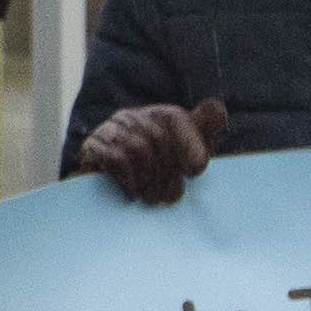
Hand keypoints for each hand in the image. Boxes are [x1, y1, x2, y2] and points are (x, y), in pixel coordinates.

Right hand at [78, 99, 230, 206]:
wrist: (109, 191)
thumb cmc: (157, 173)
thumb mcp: (186, 152)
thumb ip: (203, 130)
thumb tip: (218, 111)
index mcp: (157, 115)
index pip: (176, 118)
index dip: (190, 143)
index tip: (196, 172)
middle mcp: (132, 117)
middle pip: (158, 138)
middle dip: (169, 171)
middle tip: (173, 196)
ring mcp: (109, 130)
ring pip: (137, 149)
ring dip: (149, 179)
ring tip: (154, 199)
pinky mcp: (91, 148)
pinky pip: (114, 159)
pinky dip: (129, 179)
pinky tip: (134, 194)